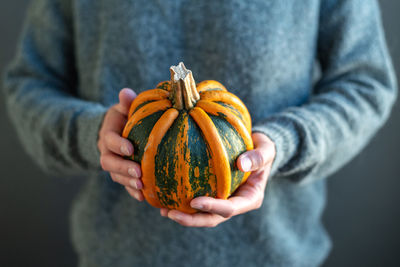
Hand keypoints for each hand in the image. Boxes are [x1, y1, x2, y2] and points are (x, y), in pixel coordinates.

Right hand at [98, 88, 143, 200]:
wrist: (115, 132)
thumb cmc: (124, 118)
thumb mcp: (123, 108)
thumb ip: (125, 102)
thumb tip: (126, 92)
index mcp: (108, 134)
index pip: (109, 140)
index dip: (118, 145)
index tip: (130, 148)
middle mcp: (107, 151)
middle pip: (109, 163)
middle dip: (123, 169)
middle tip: (138, 173)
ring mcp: (113, 165)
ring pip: (116, 176)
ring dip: (128, 182)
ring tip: (142, 187)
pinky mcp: (121, 174)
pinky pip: (124, 184)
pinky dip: (132, 191)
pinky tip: (144, 197)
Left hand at [160, 132, 275, 226]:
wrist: (258, 149)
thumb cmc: (263, 148)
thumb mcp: (266, 150)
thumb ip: (258, 157)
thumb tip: (241, 163)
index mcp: (250, 199)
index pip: (230, 209)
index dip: (212, 208)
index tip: (194, 201)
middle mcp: (236, 204)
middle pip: (212, 219)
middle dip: (191, 219)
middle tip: (170, 213)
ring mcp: (224, 201)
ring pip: (203, 215)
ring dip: (184, 215)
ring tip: (163, 210)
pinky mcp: (215, 195)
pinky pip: (198, 203)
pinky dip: (183, 202)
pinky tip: (166, 197)